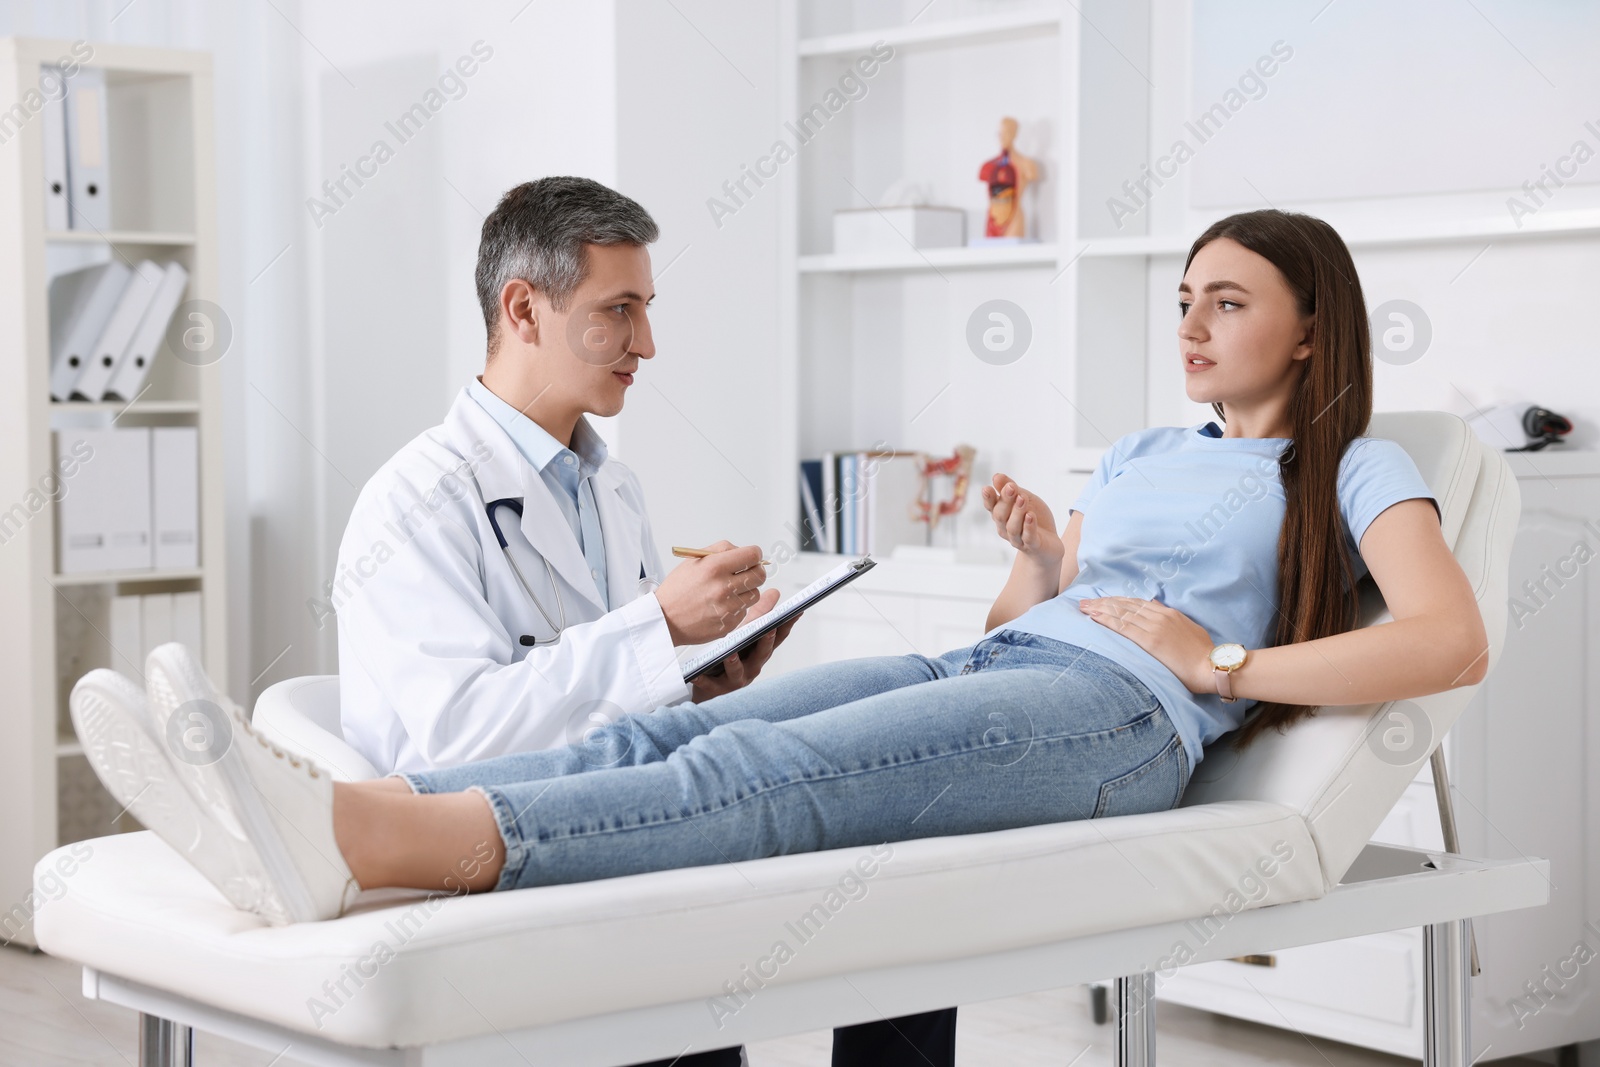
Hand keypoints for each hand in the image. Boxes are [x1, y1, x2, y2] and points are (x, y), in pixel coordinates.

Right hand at [655, 541, 767, 644]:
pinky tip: (722, 605)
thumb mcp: (694, 560)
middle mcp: (723, 587)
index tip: (751, 557)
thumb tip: (743, 551)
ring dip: (746, 591)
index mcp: (714, 567)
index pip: (753, 555)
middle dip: (755, 571)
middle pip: (760, 575)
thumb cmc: (677, 590)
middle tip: (746, 573)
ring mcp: (728, 608)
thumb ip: (721, 550)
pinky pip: (745, 611)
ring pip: (755, 594)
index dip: (754, 555)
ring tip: (730, 591)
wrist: (665, 619)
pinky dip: (737, 607)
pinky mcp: (729, 623)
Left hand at [690, 608, 802, 701]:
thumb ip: (758, 616)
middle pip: (762, 654)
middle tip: (768, 630)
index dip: (788, 624)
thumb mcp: (744, 635)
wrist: (708, 688)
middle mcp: (753, 666)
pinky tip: (696, 674)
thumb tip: (774, 592)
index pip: (777, 637)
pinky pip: (710, 685)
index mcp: (759, 652)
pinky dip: (704, 680)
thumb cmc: (729, 659)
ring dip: (735, 663)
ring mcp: (737, 679)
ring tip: (730, 654)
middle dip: (766, 643)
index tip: (797, 611)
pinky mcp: (718, 690)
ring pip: (738, 672)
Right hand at [980, 473, 1063, 568]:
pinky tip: (1030, 516)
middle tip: (1012, 487)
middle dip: (1005, 501)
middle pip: (1000, 515)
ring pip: (1013, 527)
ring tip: (1022, 498)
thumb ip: (1012, 488)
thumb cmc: (1034, 518)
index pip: (991, 506)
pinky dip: (1028, 527)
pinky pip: (1028, 537)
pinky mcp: (1032, 546)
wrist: (1049, 544)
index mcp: (1002, 515)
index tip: (988, 488)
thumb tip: (996, 476)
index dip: (988, 498)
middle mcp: (1005, 528)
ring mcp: (1018, 539)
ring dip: (1017, 512)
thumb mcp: (1025, 498)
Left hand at [1079, 596, 1216, 693]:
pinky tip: (1093, 617)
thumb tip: (1154, 604)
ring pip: (1121, 613)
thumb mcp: (1188, 628)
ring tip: (1084, 607)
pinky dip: (1106, 620)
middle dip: (1103, 603)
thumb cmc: (1203, 653)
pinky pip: (1123, 627)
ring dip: (1100, 609)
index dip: (1118, 601)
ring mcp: (1154, 627)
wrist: (1212, 665)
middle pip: (1125, 606)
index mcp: (1168, 613)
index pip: (1136, 604)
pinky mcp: (1150, 640)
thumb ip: (1170, 617)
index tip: (1103, 601)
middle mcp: (1159, 616)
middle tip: (1085, 602)